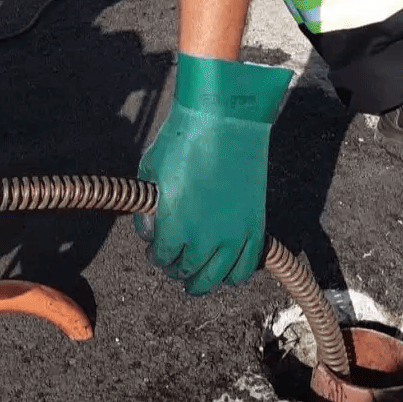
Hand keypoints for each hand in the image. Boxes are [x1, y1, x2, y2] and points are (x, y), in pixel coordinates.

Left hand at [137, 55, 292, 295]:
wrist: (226, 120)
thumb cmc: (184, 140)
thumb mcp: (151, 171)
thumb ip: (147, 208)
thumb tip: (149, 230)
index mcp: (175, 226)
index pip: (162, 257)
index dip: (156, 254)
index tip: (155, 248)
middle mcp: (205, 239)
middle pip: (188, 272)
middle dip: (176, 269)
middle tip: (172, 263)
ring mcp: (234, 235)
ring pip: (217, 277)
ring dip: (203, 281)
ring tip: (195, 280)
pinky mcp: (255, 227)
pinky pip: (246, 267)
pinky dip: (234, 275)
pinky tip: (226, 273)